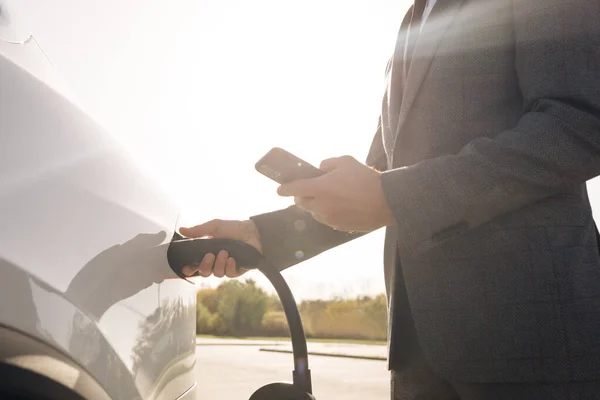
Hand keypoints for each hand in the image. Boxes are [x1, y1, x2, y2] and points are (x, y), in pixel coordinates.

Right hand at [178, 219, 262, 277]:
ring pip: (216, 274)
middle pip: (204, 272)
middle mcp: (216, 261)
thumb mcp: (214, 227)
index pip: (195, 265)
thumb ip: (198, 231)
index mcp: (208, 252)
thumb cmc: (234, 228)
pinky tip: (232, 259)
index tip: (187, 268)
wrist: (253, 232)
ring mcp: (227, 266)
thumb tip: (182, 230)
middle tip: (210, 255)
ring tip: (225, 252)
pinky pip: (229, 274)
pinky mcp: (237, 270)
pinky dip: (229, 267)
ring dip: (219, 264)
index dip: (190, 269)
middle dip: (204, 266)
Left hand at [277, 155, 395, 231]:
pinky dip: (327, 213)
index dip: (284, 189)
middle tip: (306, 191)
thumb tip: (320, 169)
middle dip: (300, 197)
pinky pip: (326, 219)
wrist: (386, 201)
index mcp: (320, 188)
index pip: (294, 189)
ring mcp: (329, 218)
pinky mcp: (338, 227)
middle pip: (301, 203)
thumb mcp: (346, 161)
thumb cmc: (365, 179)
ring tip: (326, 198)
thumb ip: (328, 164)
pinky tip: (339, 206)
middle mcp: (321, 206)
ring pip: (313, 213)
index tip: (279, 190)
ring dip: (314, 206)